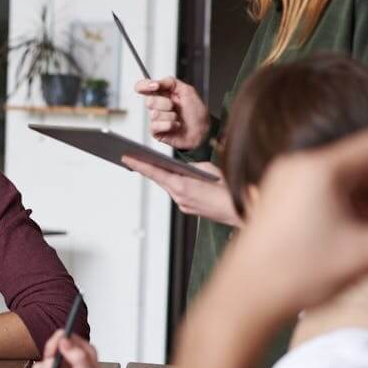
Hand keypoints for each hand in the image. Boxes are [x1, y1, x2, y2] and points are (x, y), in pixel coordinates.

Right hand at [30, 331, 111, 367]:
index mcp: (81, 350)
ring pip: (41, 361)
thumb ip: (77, 356)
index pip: (62, 335)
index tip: (51, 357)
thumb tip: (64, 340)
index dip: (54, 344)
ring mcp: (60, 365)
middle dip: (48, 365)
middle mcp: (70, 355)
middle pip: (49, 349)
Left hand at [123, 157, 241, 226]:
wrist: (242, 210)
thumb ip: (192, 167)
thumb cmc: (229, 189)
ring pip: (169, 186)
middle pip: (159, 179)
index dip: (139, 164)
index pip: (155, 172)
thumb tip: (183, 167)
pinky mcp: (190, 209)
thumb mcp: (208, 170)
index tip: (126, 157)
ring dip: (162, 176)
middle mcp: (179, 197)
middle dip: (147, 168)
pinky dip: (175, 184)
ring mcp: (184, 205)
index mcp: (182, 186)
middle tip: (132, 157)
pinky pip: (178, 193)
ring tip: (149, 163)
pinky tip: (174, 177)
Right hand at [135, 77, 209, 150]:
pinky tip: (176, 126)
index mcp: (163, 93)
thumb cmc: (197, 113)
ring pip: (154, 114)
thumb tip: (155, 82)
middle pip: (149, 101)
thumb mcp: (188, 91)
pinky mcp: (156, 131)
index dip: (144, 85)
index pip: (143, 86)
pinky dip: (169, 125)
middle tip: (175, 107)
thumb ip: (170, 82)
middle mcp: (157, 105)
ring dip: (171, 116)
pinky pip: (155, 126)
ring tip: (178, 118)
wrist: (203, 131)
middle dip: (165, 104)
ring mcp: (156, 119)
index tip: (154, 86)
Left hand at [215, 129, 367, 319]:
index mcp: (318, 169)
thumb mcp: (366, 254)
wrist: (244, 298)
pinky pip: (325, 188)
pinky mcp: (280, 200)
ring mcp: (286, 183)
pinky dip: (353, 198)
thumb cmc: (294, 273)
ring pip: (343, 175)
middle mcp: (298, 167)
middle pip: (360, 158)